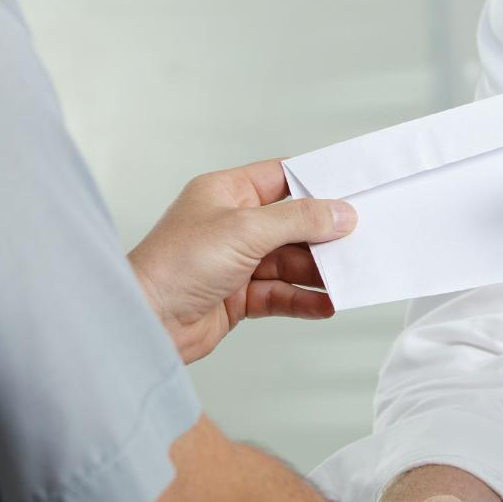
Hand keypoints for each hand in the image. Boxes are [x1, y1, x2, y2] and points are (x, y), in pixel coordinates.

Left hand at [129, 158, 354, 363]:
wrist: (144, 323)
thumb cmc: (176, 265)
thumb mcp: (246, 230)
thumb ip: (298, 220)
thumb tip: (340, 213)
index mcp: (226, 193)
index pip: (282, 178)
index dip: (316, 183)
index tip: (352, 188)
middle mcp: (231, 224)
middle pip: (291, 224)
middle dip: (322, 234)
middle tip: (358, 239)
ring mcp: (234, 262)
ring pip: (289, 261)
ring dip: (317, 271)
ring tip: (348, 277)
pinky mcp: (236, 296)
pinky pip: (279, 294)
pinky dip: (303, 299)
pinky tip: (325, 304)